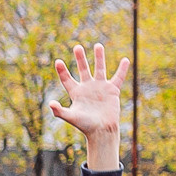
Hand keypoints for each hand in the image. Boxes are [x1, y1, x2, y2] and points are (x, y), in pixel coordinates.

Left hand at [49, 42, 127, 170]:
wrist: (101, 130)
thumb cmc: (85, 125)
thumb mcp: (70, 117)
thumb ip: (59, 111)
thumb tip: (50, 104)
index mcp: (76, 93)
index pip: (67, 79)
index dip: (62, 70)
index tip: (57, 61)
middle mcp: (87, 88)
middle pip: (83, 69)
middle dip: (80, 58)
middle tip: (77, 46)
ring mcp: (100, 87)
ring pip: (100, 68)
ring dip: (99, 57)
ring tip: (97, 45)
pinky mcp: (112, 90)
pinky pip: (118, 77)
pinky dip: (122, 69)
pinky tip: (125, 60)